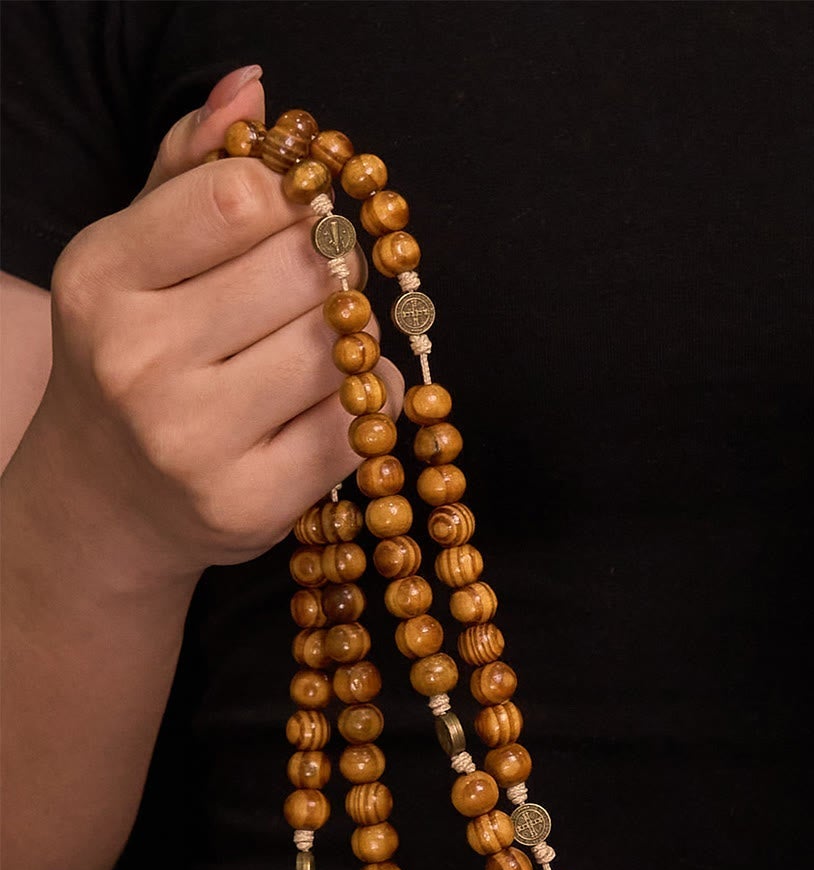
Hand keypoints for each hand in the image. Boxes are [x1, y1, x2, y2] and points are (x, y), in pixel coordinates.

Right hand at [27, 66, 401, 584]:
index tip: (305, 219)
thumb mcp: (140, 259)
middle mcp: (138, 357)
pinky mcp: (250, 501)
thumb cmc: (141, 360)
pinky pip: (362, 424)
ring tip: (323, 349)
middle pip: (306, 273)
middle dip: (333, 273)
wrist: (110, 500)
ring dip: (357, 342)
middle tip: (321, 291)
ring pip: (341, 351)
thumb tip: (253, 87)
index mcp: (105, 276)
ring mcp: (192, 437)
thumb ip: (192, 172)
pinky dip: (373, 405)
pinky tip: (335, 404)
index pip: (242, 198)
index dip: (298, 202)